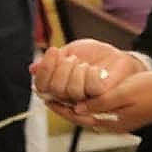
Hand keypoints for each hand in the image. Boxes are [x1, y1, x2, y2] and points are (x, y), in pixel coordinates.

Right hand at [30, 40, 145, 106]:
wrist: (118, 58)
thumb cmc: (94, 56)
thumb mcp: (71, 52)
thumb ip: (53, 62)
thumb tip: (33, 69)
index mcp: (57, 87)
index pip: (41, 86)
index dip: (45, 69)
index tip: (53, 50)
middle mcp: (68, 98)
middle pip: (55, 88)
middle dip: (63, 68)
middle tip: (73, 58)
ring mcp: (85, 101)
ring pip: (71, 90)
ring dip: (77, 71)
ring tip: (84, 64)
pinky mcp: (101, 100)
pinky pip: (90, 89)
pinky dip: (90, 75)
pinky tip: (94, 70)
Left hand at [54, 71, 151, 133]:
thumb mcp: (124, 92)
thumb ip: (101, 101)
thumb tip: (78, 107)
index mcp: (112, 122)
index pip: (80, 117)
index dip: (62, 108)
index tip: (47, 100)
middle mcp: (113, 125)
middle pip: (82, 118)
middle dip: (64, 108)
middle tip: (47, 97)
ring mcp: (119, 122)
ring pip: (90, 115)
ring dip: (74, 106)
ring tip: (60, 95)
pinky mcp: (124, 116)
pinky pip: (99, 112)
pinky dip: (87, 104)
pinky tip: (82, 95)